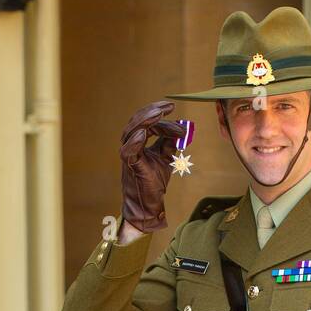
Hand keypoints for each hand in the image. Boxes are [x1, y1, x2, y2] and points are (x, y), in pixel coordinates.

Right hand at [119, 100, 184, 233]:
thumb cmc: (153, 182)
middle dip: (153, 111)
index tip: (172, 107)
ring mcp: (128, 155)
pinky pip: (129, 150)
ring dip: (146, 121)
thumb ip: (171, 142)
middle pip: (137, 120)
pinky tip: (144, 132)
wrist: (148, 204)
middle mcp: (130, 145)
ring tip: (159, 114)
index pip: (146, 120)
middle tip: (168, 106)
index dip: (158, 111)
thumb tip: (182, 127)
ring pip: (133, 131)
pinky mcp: (130, 166)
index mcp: (137, 141)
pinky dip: (135, 140)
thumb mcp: (166, 157)